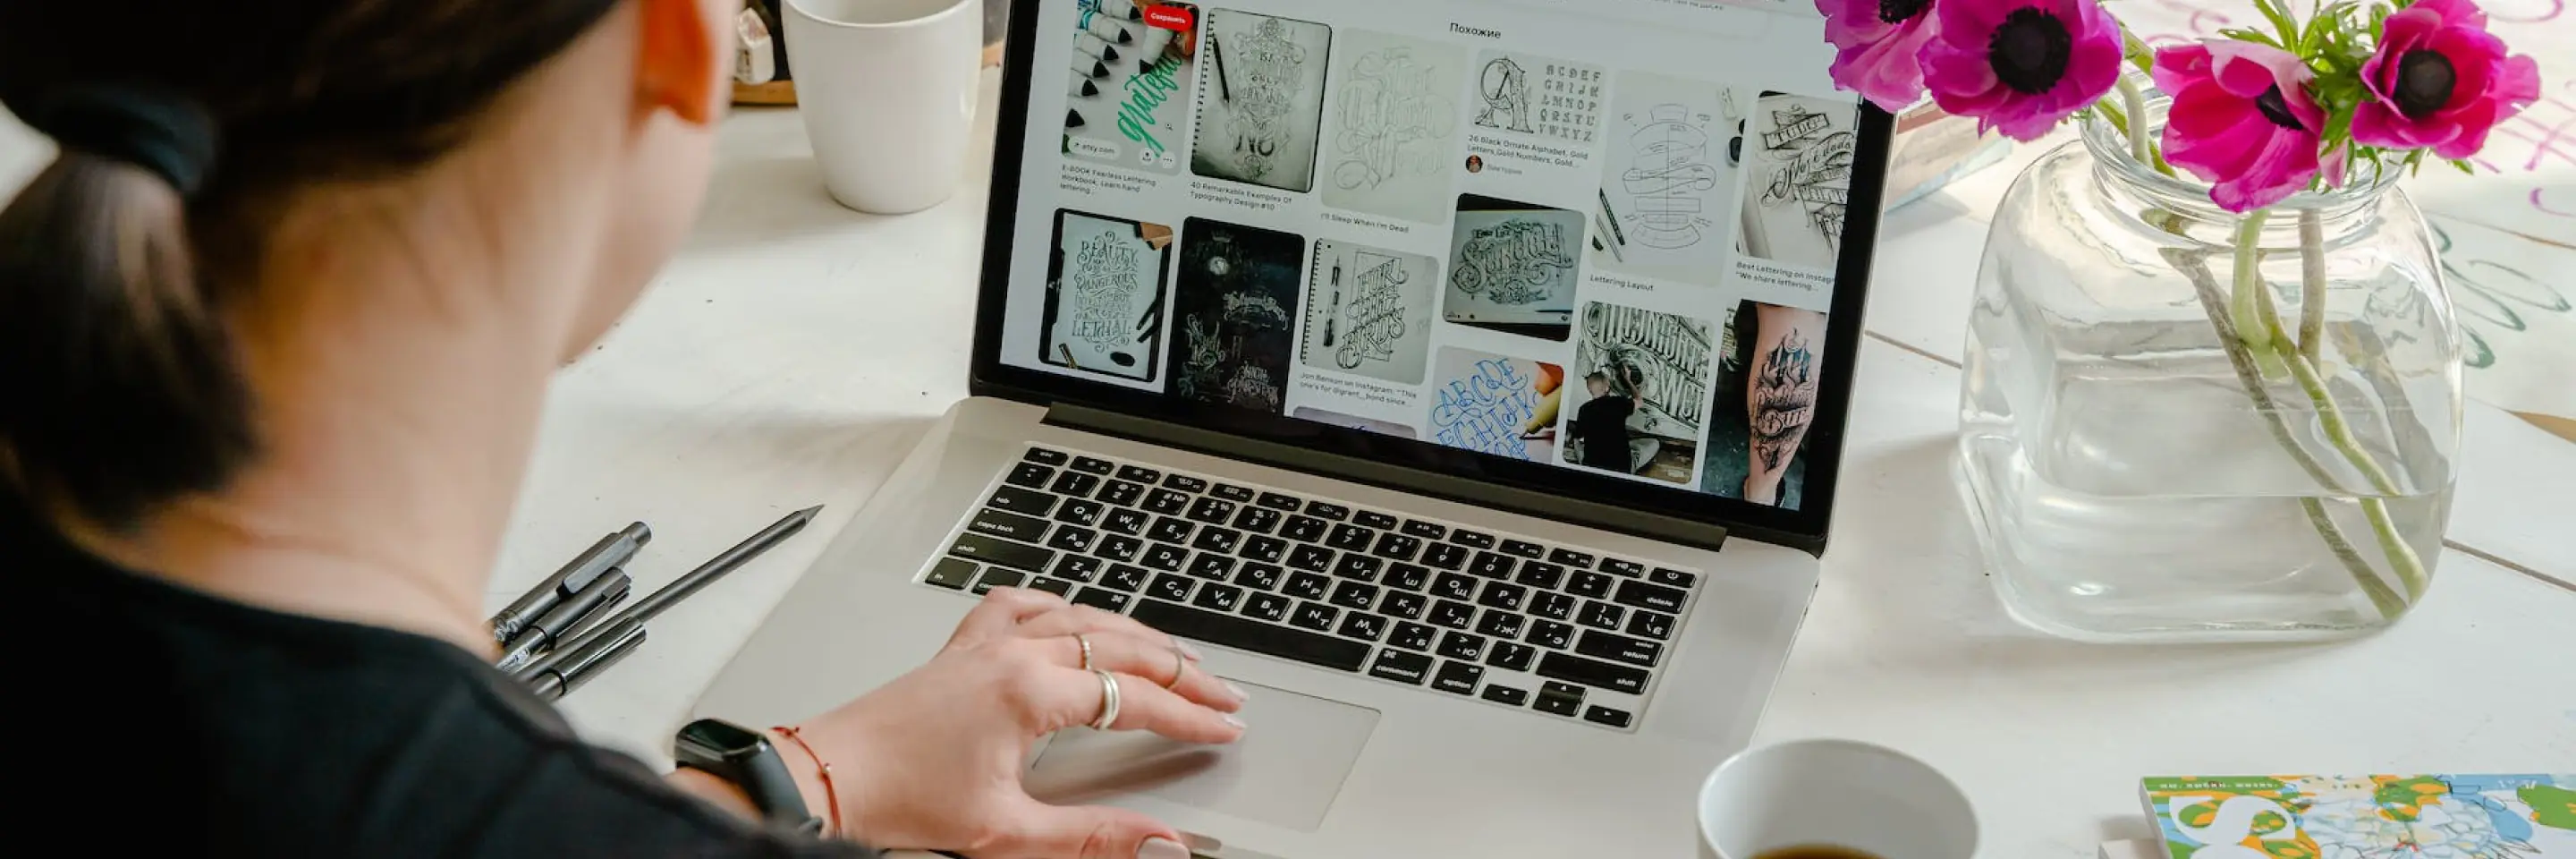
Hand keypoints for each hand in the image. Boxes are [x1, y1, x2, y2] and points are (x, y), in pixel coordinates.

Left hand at [790, 588, 1245, 858]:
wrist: (827, 780)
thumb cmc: (900, 801)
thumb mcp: (1007, 833)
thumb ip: (1094, 837)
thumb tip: (1159, 843)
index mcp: (1028, 693)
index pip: (1136, 698)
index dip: (1191, 715)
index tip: (1225, 727)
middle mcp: (1011, 655)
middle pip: (1121, 645)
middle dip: (1182, 669)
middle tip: (1223, 692)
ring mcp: (984, 645)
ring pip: (1081, 616)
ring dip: (1136, 634)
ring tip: (1174, 654)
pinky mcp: (960, 650)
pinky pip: (1021, 605)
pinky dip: (1061, 606)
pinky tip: (1074, 614)